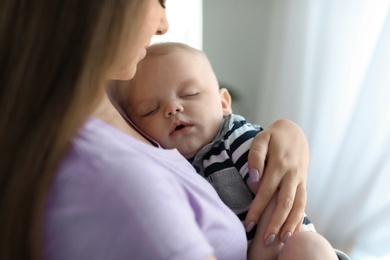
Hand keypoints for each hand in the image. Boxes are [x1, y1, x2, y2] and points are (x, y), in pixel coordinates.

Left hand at [245, 119, 308, 244]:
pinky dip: (300, 218)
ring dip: (290, 224)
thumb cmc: (273, 136)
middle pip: (284, 203)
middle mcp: (293, 174)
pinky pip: (304, 203)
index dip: (257, 209)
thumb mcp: (261, 139)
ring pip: (297, 206)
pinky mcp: (304, 182)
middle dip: (274, 223)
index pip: (266, 191)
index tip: (248, 224)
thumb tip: (254, 179)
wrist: (295, 131)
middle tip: (265, 240)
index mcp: (280, 164)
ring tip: (281, 241)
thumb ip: (256, 157)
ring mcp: (301, 179)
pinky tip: (294, 231)